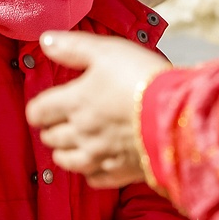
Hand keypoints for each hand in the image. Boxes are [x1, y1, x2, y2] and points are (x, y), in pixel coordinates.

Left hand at [25, 31, 169, 187]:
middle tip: (60, 122)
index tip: (45, 106)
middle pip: (50, 138)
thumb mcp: (106, 51)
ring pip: (67, 161)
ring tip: (73, 143)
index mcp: (73, 103)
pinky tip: (98, 162)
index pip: (37, 112)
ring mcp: (99, 155)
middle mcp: (80, 133)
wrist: (180, 114)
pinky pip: (95, 179)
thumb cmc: (142, 78)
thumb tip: (45, 40)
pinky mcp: (121, 172)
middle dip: (51, 129)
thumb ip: (72, 47)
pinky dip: (92, 172)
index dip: (37, 109)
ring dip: (65, 152)